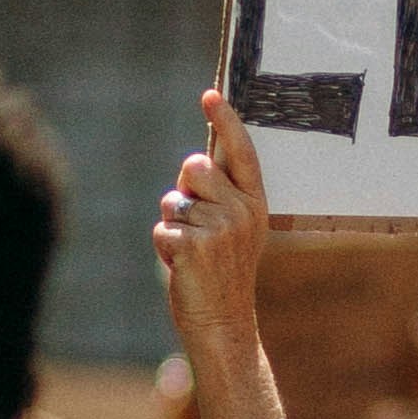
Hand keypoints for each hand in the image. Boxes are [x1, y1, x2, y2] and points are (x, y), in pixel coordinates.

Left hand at [154, 94, 269, 361]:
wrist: (224, 323)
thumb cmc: (223, 273)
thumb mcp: (234, 229)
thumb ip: (221, 196)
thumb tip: (194, 162)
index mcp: (256, 203)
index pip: (240, 152)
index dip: (226, 121)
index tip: (210, 95)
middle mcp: (243, 211)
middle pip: (194, 167)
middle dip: (185, 189)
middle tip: (198, 223)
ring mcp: (221, 229)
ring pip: (173, 200)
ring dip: (173, 224)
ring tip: (192, 250)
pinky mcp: (195, 246)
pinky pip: (162, 228)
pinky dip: (164, 247)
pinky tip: (183, 266)